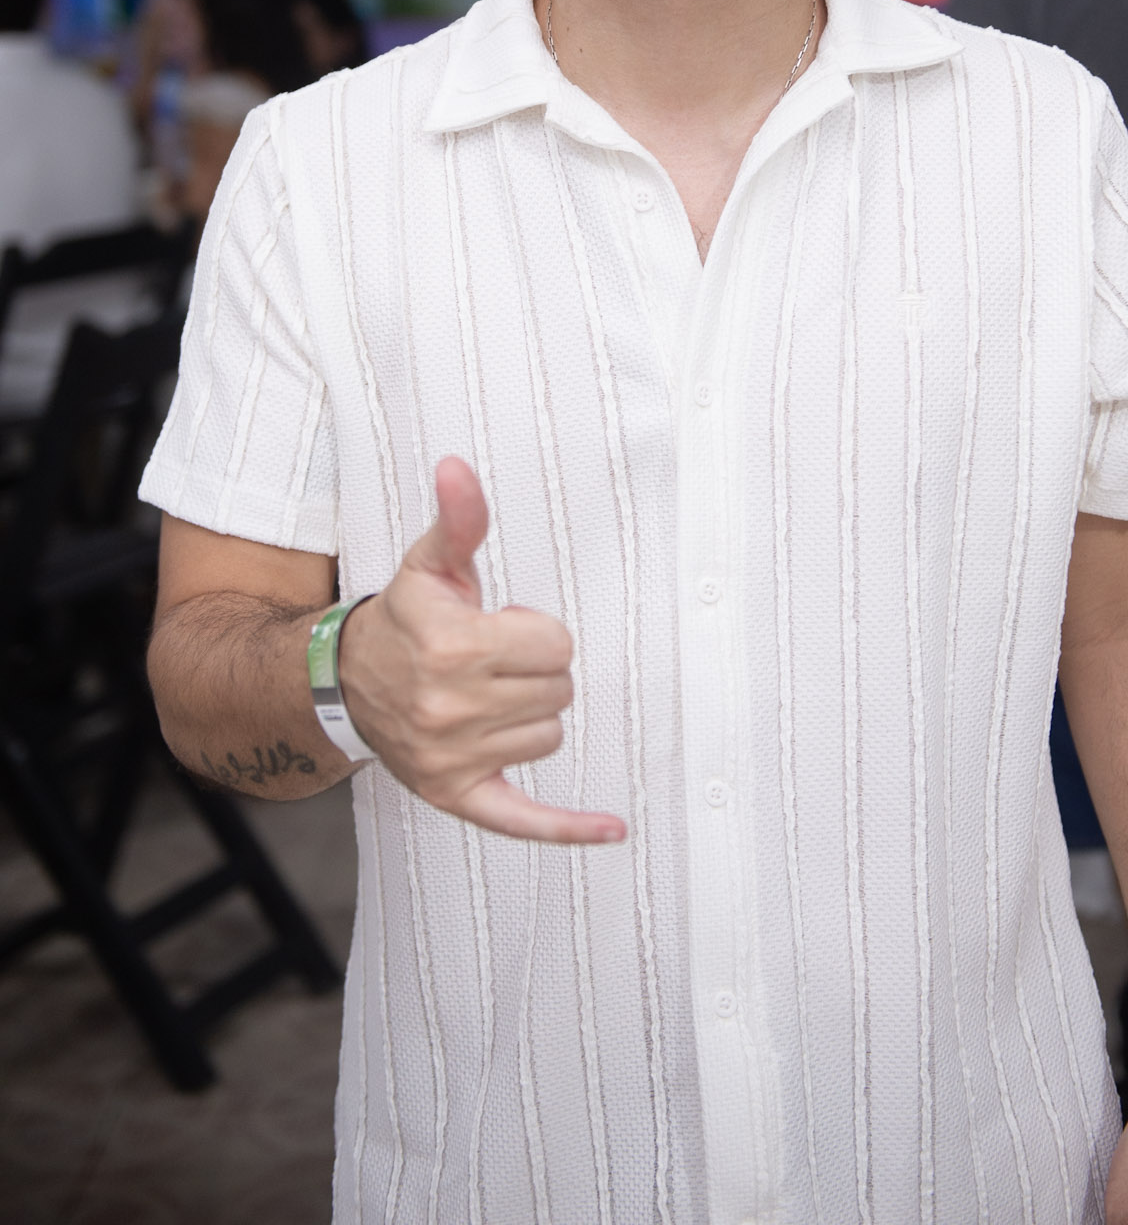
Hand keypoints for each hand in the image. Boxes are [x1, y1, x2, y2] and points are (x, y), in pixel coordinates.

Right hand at [339, 456, 625, 844]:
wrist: (346, 684)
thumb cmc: (407, 618)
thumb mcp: (431, 562)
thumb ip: (460, 518)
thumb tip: (458, 466)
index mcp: (454, 646)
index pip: (555, 643)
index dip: (535, 631)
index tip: (499, 628)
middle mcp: (449, 707)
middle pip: (558, 690)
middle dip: (535, 671)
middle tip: (491, 663)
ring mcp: (451, 758)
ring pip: (549, 736)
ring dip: (529, 715)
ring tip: (485, 697)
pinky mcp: (454, 795)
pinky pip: (524, 820)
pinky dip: (569, 828)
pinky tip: (613, 829)